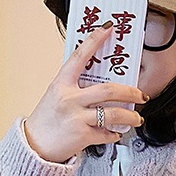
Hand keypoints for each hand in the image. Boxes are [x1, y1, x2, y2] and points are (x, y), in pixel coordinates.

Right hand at [25, 23, 148, 162]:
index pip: (80, 57)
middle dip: (130, 92)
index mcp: (61, 84)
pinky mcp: (82, 136)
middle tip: (140, 94)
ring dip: (130, 116)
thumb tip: (99, 82)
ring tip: (136, 118)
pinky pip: (106, 133)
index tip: (108, 29)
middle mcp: (70, 99)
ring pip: (113, 114)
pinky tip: (116, 132)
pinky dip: (115, 134)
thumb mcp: (55, 95)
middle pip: (108, 90)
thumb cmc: (46, 120)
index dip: (94, 40)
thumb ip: (74, 86)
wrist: (35, 145)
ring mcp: (77, 118)